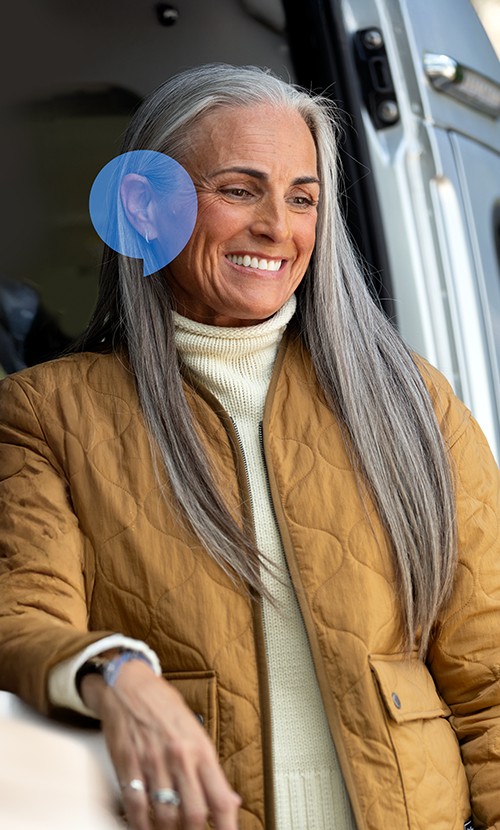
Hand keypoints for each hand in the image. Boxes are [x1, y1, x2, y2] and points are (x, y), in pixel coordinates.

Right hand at [80, 660, 240, 829]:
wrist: (128, 686)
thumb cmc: (163, 707)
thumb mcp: (196, 731)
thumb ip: (211, 768)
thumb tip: (229, 800)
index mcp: (200, 749)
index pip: (220, 798)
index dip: (227, 827)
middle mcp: (179, 757)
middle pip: (194, 813)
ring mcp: (152, 763)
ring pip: (165, 816)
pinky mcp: (127, 766)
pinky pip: (136, 807)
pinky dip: (141, 825)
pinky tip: (146, 829)